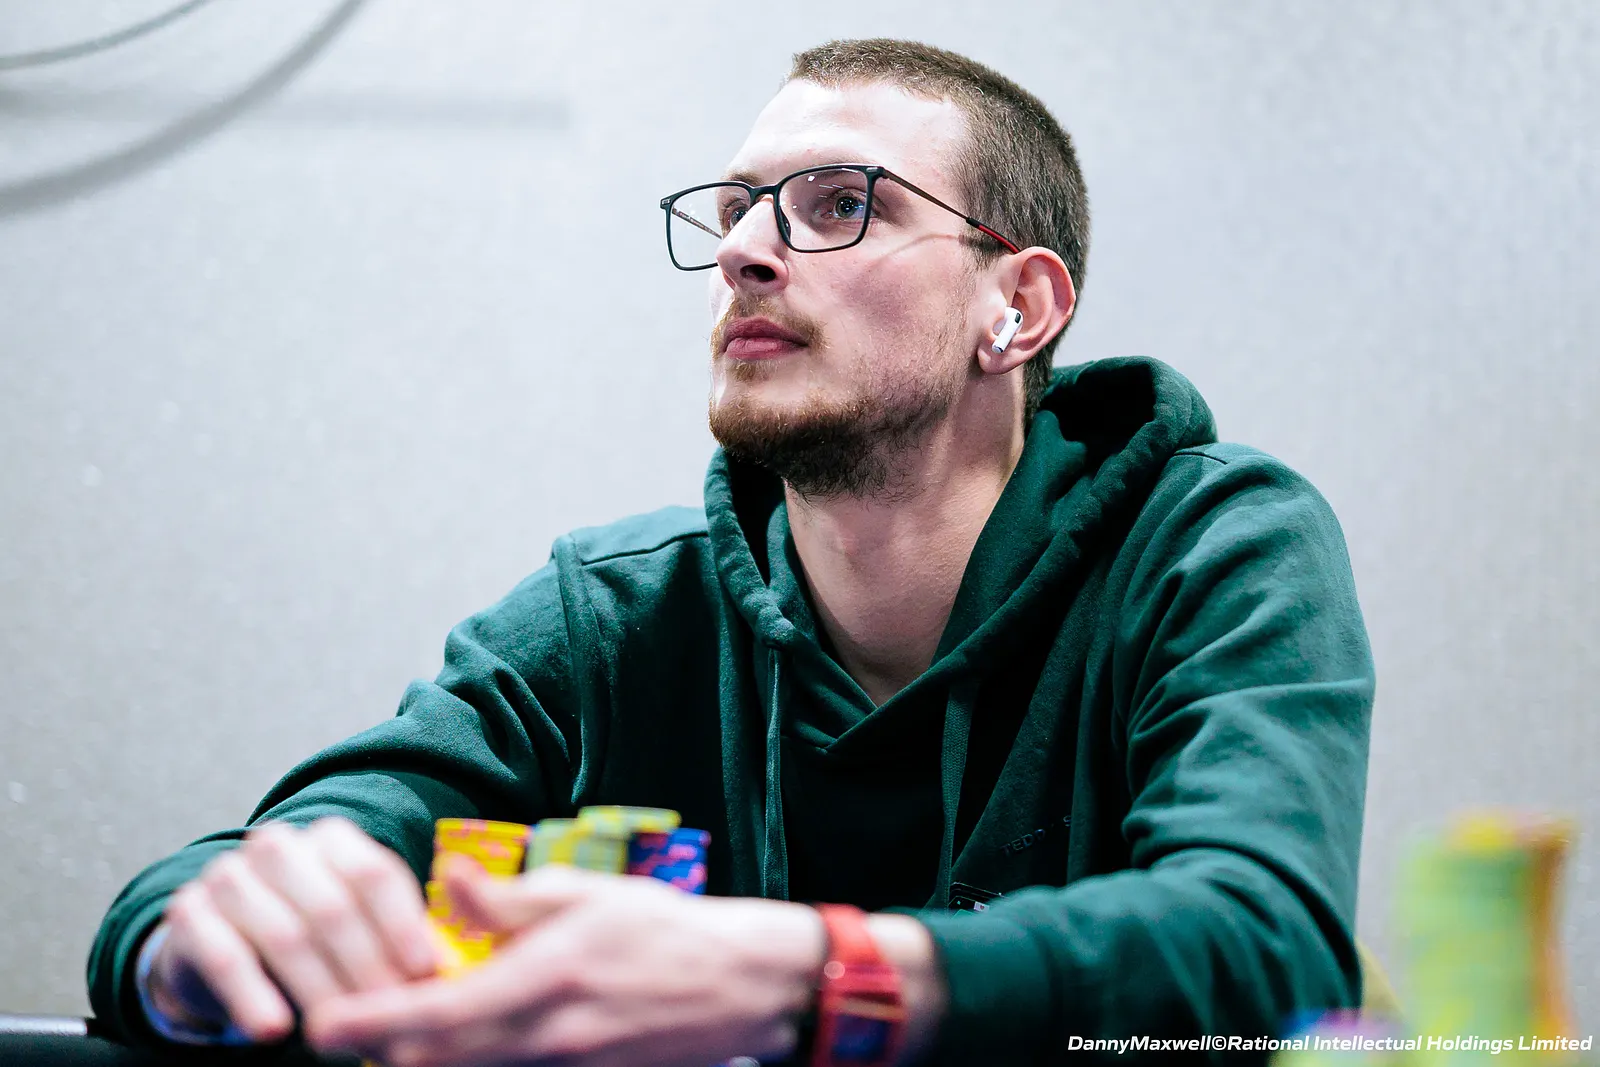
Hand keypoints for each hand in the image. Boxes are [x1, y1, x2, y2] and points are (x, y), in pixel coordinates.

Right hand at [147, 817, 438, 1041]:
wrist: (219, 944)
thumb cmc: (310, 934)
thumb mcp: (355, 924)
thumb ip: (393, 937)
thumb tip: (439, 974)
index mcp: (329, 837)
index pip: (373, 874)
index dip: (402, 925)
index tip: (424, 973)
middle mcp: (278, 846)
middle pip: (333, 908)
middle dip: (366, 968)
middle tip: (388, 1016)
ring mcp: (229, 875)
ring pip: (286, 935)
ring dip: (319, 990)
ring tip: (342, 1033)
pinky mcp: (188, 912)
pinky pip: (226, 956)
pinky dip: (254, 996)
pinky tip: (274, 1031)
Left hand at [304, 861, 827, 1066]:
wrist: (740, 986)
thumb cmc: (664, 930)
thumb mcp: (586, 893)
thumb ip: (509, 898)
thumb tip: (448, 883)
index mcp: (542, 982)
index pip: (431, 1017)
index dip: (368, 1024)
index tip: (322, 1021)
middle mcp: (544, 1041)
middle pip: (434, 1064)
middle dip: (384, 1049)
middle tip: (348, 1022)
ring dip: (426, 1055)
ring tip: (403, 1024)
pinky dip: (471, 1060)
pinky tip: (470, 1031)